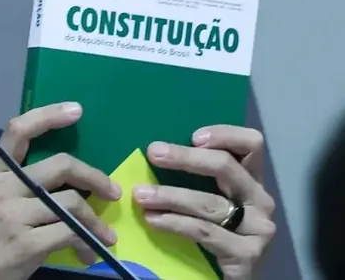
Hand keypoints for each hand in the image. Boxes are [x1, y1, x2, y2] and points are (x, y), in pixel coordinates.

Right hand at [0, 103, 121, 279]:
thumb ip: (18, 187)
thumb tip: (66, 185)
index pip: (18, 131)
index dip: (48, 115)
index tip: (77, 110)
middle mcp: (2, 188)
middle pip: (60, 165)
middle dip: (95, 176)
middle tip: (112, 191)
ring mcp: (13, 215)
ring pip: (72, 203)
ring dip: (96, 221)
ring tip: (105, 236)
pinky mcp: (25, 243)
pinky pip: (70, 233)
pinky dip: (87, 243)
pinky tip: (87, 253)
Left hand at [134, 125, 275, 279]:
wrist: (224, 278)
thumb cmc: (212, 232)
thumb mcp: (206, 200)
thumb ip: (195, 178)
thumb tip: (159, 152)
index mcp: (251, 180)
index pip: (251, 145)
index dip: (226, 135)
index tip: (193, 136)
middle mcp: (260, 200)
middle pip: (227, 167)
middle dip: (186, 158)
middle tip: (154, 153)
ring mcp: (258, 228)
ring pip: (210, 203)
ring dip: (170, 195)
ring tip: (141, 194)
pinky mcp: (247, 254)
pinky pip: (205, 232)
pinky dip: (175, 223)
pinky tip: (154, 220)